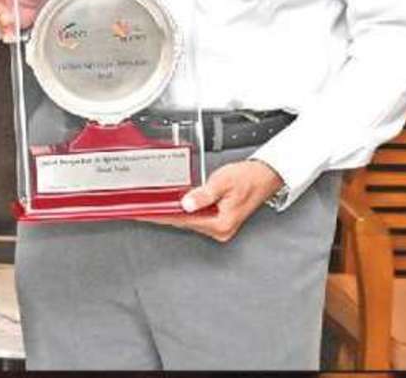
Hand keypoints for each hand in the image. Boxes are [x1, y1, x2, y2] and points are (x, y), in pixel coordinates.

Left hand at [138, 159, 284, 241]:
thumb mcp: (222, 182)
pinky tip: (171, 204)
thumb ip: (203, 195)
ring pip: (188, 220)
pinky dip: (183, 210)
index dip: (161, 216)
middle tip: (141, 208)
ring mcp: (220, 226)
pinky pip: (196, 216)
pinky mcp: (219, 220)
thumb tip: (186, 205)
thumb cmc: (248, 178)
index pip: (183, 221)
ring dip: (172, 212)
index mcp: (221, 223)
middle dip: (163, 214)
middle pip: (184, 222)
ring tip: (151, 205)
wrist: (265, 176)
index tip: (144, 214)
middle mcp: (220, 229)